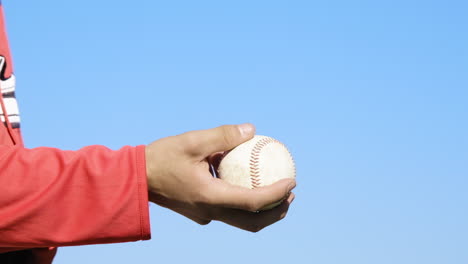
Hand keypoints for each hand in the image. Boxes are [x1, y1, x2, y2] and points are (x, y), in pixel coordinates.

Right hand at [145, 124, 295, 231]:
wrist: (135, 179)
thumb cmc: (161, 158)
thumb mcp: (192, 141)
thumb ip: (223, 136)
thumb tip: (251, 130)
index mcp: (210, 197)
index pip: (253, 202)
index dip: (277, 194)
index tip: (292, 181)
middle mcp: (210, 212)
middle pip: (252, 221)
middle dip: (276, 211)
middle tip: (291, 194)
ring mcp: (204, 215)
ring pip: (241, 219)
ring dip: (262, 209)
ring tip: (277, 191)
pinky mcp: (200, 212)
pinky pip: (228, 210)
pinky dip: (244, 201)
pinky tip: (246, 181)